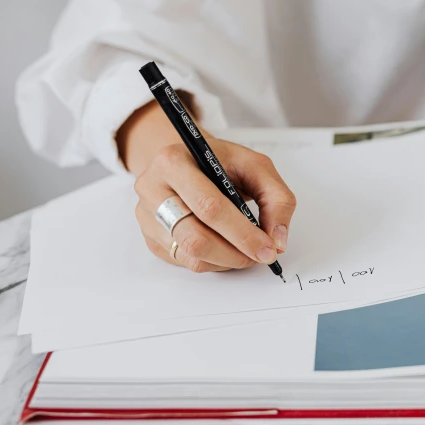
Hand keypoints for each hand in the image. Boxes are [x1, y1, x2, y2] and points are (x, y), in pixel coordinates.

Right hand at [119, 100, 295, 272]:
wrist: (189, 161)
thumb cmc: (221, 162)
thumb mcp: (255, 166)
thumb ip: (276, 198)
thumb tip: (277, 241)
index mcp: (173, 162)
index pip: (209, 207)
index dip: (242, 233)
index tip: (267, 248)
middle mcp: (152, 189)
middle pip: (195, 237)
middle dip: (235, 252)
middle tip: (260, 255)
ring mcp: (148, 217)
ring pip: (190, 256)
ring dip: (227, 260)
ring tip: (246, 250)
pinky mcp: (152, 239)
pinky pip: (186, 262)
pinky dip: (214, 262)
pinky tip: (226, 247)